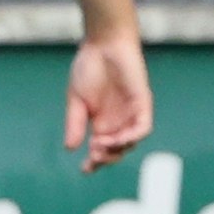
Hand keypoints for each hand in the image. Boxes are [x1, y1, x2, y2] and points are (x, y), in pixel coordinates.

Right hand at [64, 35, 152, 171]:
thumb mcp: (76, 100)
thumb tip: (70, 148)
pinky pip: (143, 127)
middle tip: (92, 157)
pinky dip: (132, 137)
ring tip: (99, 145)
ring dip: (116, 149)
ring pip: (130, 143)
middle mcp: (118, 121)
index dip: (95, 162)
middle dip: (105, 159)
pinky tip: (118, 139)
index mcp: (102, 122)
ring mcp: (131, 113)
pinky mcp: (142, 103)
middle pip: (118, 151)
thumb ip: (75, 123)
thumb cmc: (89, 67)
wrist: (103, 44)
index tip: (84, 169)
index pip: (102, 150)